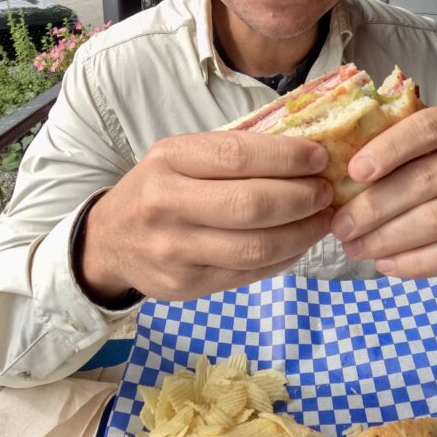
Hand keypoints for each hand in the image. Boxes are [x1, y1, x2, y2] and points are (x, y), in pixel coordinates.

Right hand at [78, 132, 333, 300]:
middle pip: (252, 205)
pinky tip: (298, 243)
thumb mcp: (181, 156)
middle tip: (326, 193)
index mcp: (169, 160)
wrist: (109, 241)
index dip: (287, 157)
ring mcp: (175, 250)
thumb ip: (232, 153)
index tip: (320, 158)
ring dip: (302, 233)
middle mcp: (167, 204)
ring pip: (256, 247)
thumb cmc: (159, 188)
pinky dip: (285, 258)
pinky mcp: (186, 286)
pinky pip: (249, 273)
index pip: (238, 155)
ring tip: (322, 219)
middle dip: (302, 198)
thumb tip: (304, 150)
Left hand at [330, 104, 436, 277]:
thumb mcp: (426, 141)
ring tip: (356, 247)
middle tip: (341, 226)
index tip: (353, 172)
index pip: (426, 127)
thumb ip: (392, 144)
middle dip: (376, 206)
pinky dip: (417, 263)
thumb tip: (332, 166)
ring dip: (390, 238)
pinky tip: (386, 265)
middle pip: (426, 179)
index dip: (389, 149)